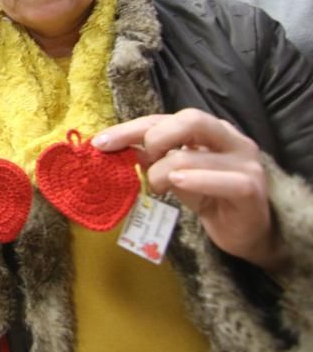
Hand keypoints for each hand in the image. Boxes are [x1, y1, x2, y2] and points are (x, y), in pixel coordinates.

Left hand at [92, 109, 284, 271]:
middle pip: (189, 119)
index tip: (101, 143)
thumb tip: (114, 147)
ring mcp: (245, 162)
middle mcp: (231, 139)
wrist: (245, 232)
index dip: (130, 128)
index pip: (164, 119)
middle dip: (154, 138)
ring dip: (163, 173)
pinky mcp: (250, 189)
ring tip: (157, 187)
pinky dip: (194, 181)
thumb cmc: (208, 196)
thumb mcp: (174, 173)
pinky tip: (178, 183)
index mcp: (210, 129)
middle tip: (144, 162)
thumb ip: (152, 157)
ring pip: (193, 155)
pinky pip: (222, 180)